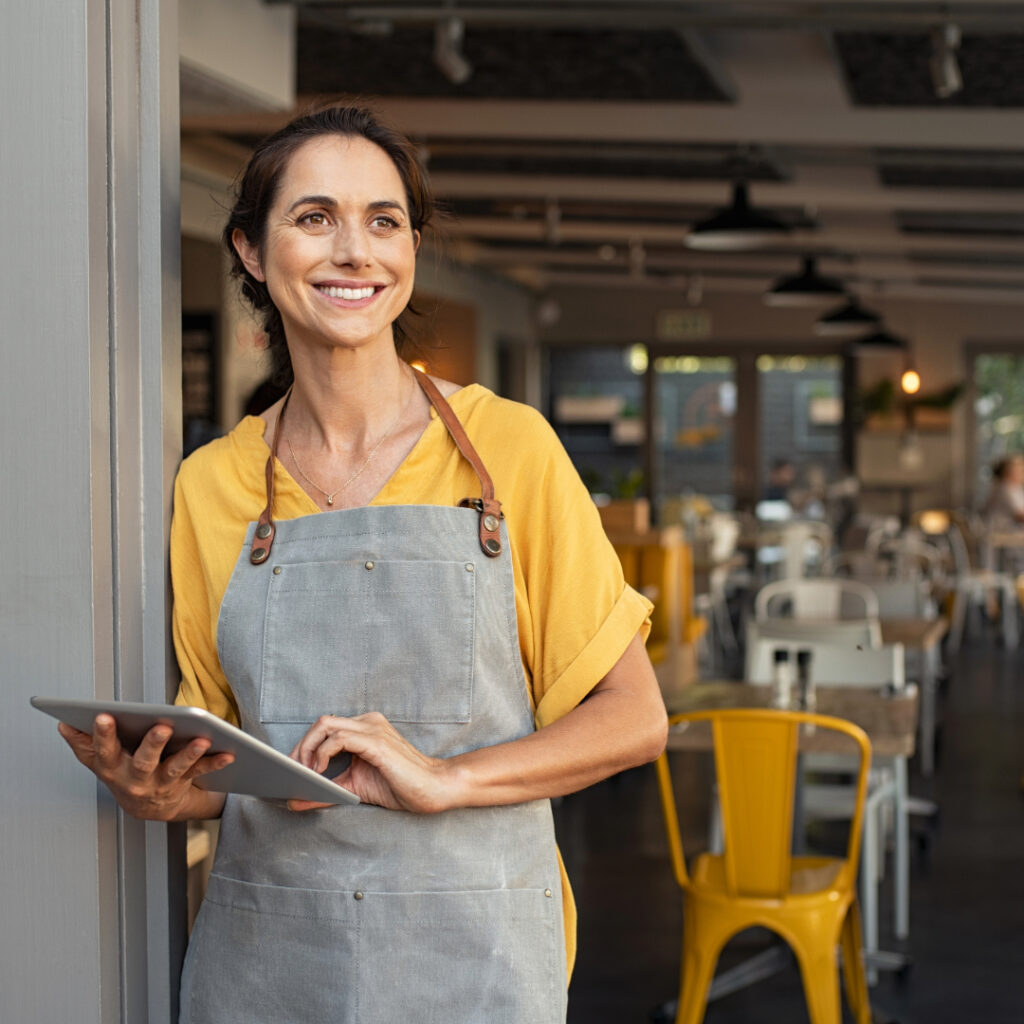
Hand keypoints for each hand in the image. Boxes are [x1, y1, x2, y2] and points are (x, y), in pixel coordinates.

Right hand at [57, 714, 232, 820]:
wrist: (148, 809)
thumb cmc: (124, 774)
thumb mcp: (100, 761)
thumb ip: (84, 743)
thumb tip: (64, 723)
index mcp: (113, 768)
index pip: (105, 751)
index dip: (103, 734)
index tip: (104, 715)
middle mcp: (136, 779)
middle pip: (144, 761)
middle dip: (153, 744)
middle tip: (162, 726)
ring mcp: (161, 784)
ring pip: (175, 769)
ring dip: (190, 754)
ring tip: (204, 739)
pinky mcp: (183, 784)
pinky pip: (200, 772)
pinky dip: (215, 763)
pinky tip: (229, 753)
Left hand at [288, 713, 450, 813]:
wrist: (433, 789)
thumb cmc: (400, 786)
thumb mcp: (354, 789)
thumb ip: (326, 792)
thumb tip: (294, 800)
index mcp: (364, 728)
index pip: (325, 727)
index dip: (303, 746)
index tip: (290, 768)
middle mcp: (368, 722)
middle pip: (321, 722)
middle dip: (300, 747)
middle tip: (292, 772)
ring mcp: (373, 729)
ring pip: (326, 725)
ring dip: (308, 749)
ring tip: (304, 773)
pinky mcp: (376, 742)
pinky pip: (340, 739)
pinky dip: (323, 754)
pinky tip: (320, 772)